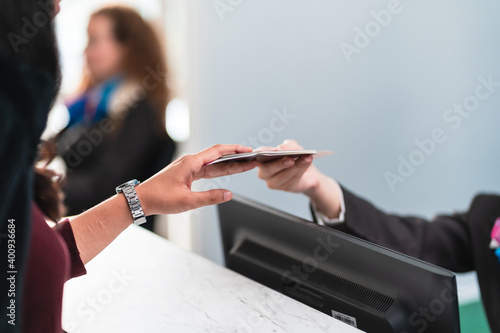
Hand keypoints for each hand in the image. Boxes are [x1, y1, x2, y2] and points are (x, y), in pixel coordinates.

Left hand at [137, 144, 257, 214]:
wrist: (141, 199)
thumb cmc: (159, 198)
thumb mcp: (187, 201)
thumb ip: (209, 198)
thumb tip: (228, 195)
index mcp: (190, 163)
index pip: (217, 152)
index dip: (234, 150)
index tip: (248, 150)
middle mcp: (190, 162)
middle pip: (218, 157)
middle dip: (236, 158)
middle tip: (252, 160)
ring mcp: (188, 168)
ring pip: (213, 164)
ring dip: (229, 165)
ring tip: (245, 166)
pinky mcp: (186, 175)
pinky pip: (207, 170)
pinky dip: (219, 171)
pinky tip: (228, 172)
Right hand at [257, 140, 321, 195]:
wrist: (309, 173)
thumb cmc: (297, 158)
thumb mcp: (294, 147)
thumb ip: (288, 146)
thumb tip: (283, 149)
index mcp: (263, 159)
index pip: (258, 155)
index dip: (263, 153)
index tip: (273, 151)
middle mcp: (265, 172)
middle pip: (267, 169)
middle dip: (279, 164)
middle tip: (290, 159)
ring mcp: (273, 182)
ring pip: (282, 176)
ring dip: (295, 167)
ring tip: (305, 158)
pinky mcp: (285, 188)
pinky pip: (292, 181)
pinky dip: (301, 170)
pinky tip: (307, 162)